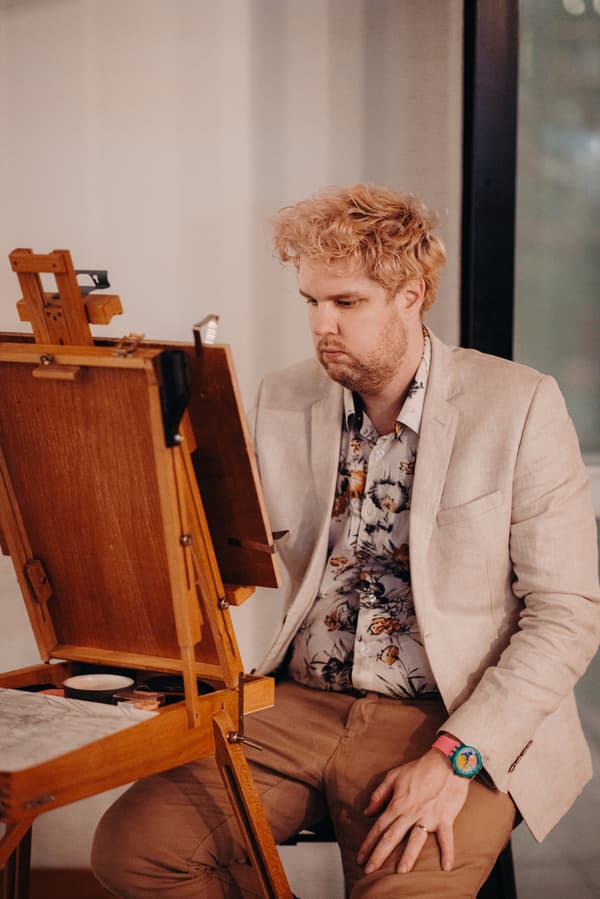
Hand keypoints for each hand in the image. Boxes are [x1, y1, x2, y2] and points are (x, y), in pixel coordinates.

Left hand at [356, 749, 469, 874]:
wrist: (446, 762)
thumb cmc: (419, 768)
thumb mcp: (394, 776)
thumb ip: (379, 794)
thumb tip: (367, 811)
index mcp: (398, 804)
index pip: (379, 827)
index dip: (368, 843)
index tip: (360, 857)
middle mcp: (411, 813)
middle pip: (392, 837)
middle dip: (379, 854)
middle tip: (369, 870)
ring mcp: (428, 817)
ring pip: (416, 840)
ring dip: (408, 856)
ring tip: (401, 871)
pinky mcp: (445, 818)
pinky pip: (446, 838)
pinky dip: (448, 852)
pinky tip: (446, 867)